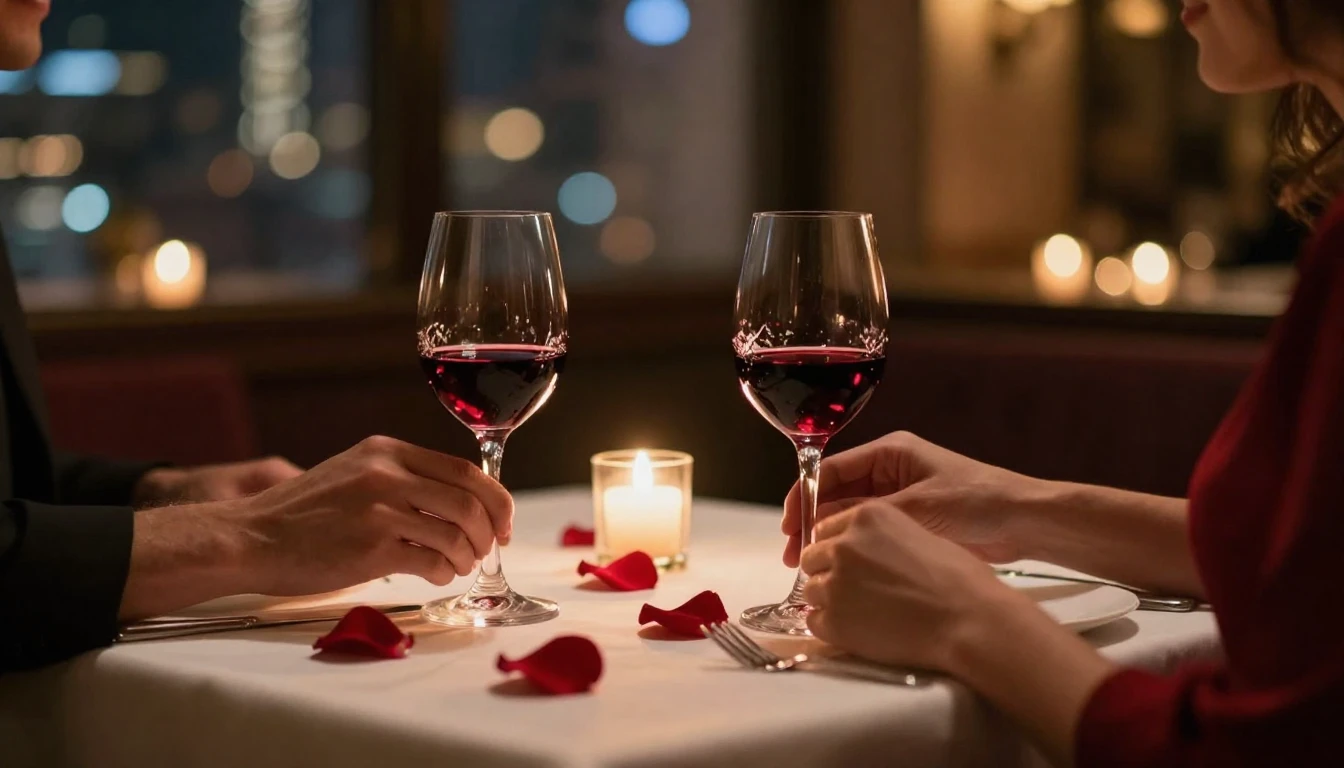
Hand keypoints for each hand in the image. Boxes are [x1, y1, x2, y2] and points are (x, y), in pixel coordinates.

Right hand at [121, 435, 514, 617]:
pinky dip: (443, 572)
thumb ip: (401, 477)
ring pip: (456, 533)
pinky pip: (431, 561)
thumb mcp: (354, 473)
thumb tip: (461, 501)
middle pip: (469, 501)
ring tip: (455, 566)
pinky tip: (434, 576)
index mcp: (386, 451)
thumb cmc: (303, 514)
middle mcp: (386, 473)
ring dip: (466, 557)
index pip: (465, 470)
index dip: (495, 500)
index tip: (502, 524)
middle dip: (489, 532)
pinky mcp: (370, 547)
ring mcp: (379, 509)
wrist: (249, 537)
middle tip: (485, 550)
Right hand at [783, 431, 1039, 566]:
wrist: (1024, 521)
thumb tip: (828, 531)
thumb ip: (870, 516)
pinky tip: (839, 566)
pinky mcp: (911, 522)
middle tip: (793, 553)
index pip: (832, 470)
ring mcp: (900, 497)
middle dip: (812, 521)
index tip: (788, 523)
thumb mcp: (918, 507)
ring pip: (850, 516)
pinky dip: (852, 547)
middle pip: (836, 494)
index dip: (804, 495)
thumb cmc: (978, 501)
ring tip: (810, 566)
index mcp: (891, 453)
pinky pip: (871, 533)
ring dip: (830, 537)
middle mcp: (891, 471)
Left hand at [800, 500, 1030, 669]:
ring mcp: (835, 582)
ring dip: (829, 600)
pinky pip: (814, 621)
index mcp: (866, 516)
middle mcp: (844, 544)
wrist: (968, 619)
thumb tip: (868, 552)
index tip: (847, 562)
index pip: (826, 528)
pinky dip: (830, 626)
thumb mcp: (918, 535)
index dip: (836, 548)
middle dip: (828, 571)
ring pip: (811, 589)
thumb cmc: (959, 578)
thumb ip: (882, 538)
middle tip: (853, 589)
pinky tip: (857, 630)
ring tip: (860, 612)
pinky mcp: (833, 620)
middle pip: (813, 557)